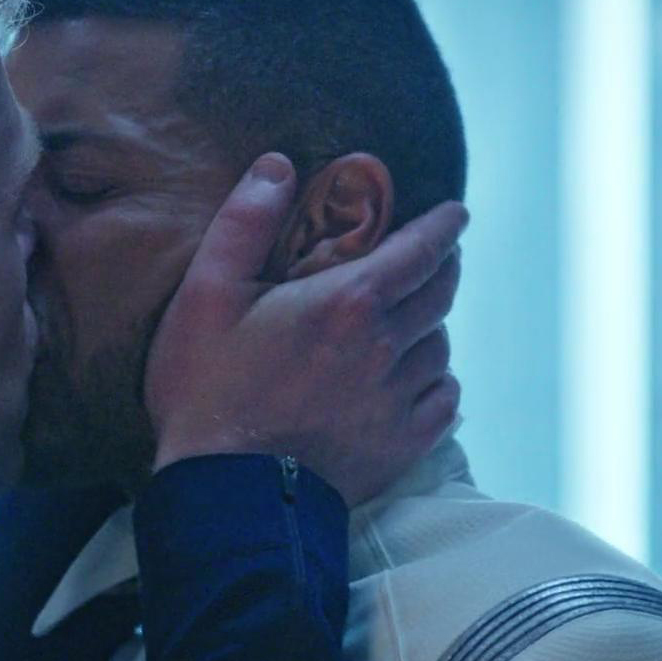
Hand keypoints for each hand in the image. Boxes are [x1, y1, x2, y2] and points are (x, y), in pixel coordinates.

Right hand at [145, 152, 466, 502]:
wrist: (225, 495)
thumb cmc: (206, 389)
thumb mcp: (206, 293)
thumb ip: (244, 223)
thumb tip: (278, 166)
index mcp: (347, 300)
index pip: (421, 248)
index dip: (444, 226)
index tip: (456, 214)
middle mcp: (386, 345)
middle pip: (441, 293)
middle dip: (443, 268)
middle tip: (431, 259)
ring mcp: (397, 400)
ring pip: (440, 347)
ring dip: (431, 328)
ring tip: (411, 324)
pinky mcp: (400, 446)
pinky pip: (444, 402)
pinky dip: (437, 384)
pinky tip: (417, 381)